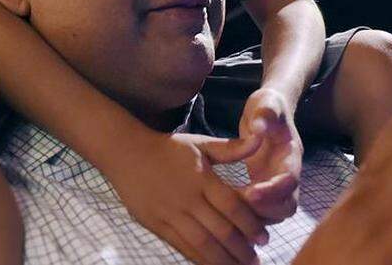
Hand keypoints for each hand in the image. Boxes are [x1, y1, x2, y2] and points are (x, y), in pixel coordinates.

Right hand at [107, 131, 269, 264]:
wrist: (126, 154)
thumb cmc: (168, 149)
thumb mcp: (201, 143)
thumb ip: (232, 148)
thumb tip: (259, 138)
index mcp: (201, 178)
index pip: (231, 206)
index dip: (250, 225)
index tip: (264, 238)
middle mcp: (187, 198)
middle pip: (219, 230)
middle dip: (241, 249)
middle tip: (256, 260)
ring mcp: (170, 214)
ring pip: (202, 243)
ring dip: (223, 259)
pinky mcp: (157, 225)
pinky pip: (181, 246)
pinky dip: (199, 258)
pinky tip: (213, 264)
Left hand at [238, 88, 301, 222]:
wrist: (265, 114)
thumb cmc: (267, 107)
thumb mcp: (266, 103)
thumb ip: (265, 113)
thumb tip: (258, 128)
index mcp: (291, 156)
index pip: (290, 180)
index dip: (273, 190)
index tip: (251, 193)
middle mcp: (285, 176)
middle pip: (285, 207)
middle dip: (263, 211)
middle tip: (235, 206)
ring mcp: (273, 186)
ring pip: (270, 215)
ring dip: (250, 218)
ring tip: (225, 208)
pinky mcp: (260, 191)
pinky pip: (254, 213)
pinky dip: (240, 215)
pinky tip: (219, 205)